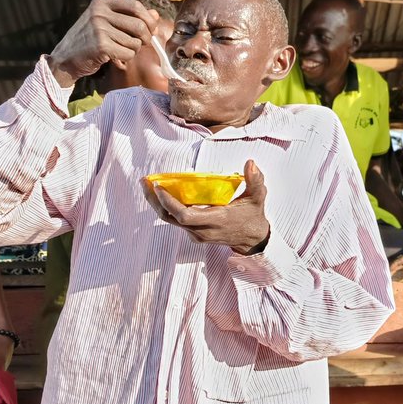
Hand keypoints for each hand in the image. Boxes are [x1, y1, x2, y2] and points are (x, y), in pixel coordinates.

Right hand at [47, 0, 157, 87]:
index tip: (152, 29)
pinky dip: (126, 59)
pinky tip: (115, 58)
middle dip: (146, 37)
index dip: (148, 18)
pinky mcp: (101, 45)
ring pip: (134, 42)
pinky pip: (127, 54)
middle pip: (139, 24)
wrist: (65, 59)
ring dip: (133, 50)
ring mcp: (99, 29)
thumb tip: (155, 15)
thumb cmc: (88, 41)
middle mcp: (99, 13)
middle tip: (143, 44)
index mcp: (101, 4)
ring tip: (121, 51)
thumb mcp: (106, 24)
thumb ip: (129, 18)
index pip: (135, 5)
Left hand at [146, 159, 270, 255]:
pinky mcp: (194, 234)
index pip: (185, 215)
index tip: (159, 185)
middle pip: (170, 218)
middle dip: (155, 200)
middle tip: (145, 181)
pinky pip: (175, 220)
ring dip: (157, 203)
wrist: (252, 239)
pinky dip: (166, 207)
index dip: (169, 202)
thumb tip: (250, 163)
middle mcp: (202, 230)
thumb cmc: (253, 215)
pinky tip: (161, 193)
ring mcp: (197, 234)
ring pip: (170, 220)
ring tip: (148, 185)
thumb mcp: (257, 197)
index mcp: (216, 220)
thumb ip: (255, 180)